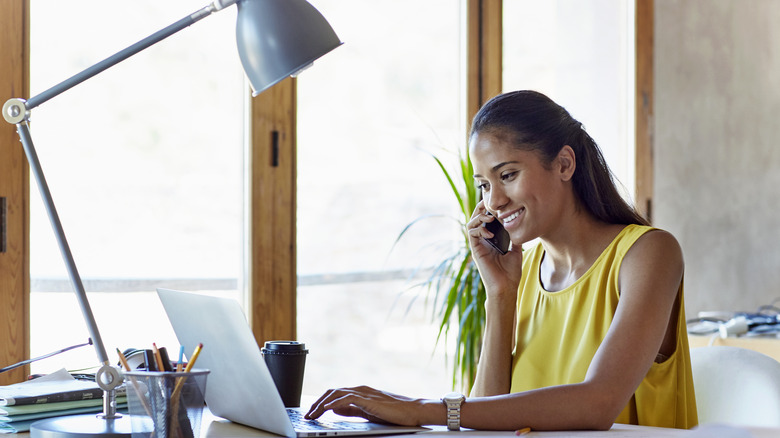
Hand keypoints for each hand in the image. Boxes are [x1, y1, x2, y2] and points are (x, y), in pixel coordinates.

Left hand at [305, 386, 429, 425]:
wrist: (412, 410)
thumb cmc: (393, 412)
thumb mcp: (367, 411)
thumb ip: (351, 409)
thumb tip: (334, 409)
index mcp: (359, 391)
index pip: (334, 394)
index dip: (321, 403)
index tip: (312, 413)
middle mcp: (360, 389)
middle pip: (332, 392)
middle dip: (317, 403)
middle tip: (308, 415)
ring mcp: (364, 392)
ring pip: (337, 393)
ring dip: (322, 404)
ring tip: (313, 413)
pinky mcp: (369, 398)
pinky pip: (348, 398)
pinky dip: (335, 402)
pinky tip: (327, 409)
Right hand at [467, 201, 522, 294]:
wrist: (506, 287)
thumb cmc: (510, 272)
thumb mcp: (516, 249)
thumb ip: (514, 236)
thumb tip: (519, 222)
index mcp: (491, 239)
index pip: (486, 220)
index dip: (488, 209)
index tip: (497, 202)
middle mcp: (482, 241)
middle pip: (476, 218)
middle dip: (481, 209)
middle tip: (489, 202)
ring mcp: (478, 245)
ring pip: (471, 224)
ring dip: (479, 218)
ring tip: (490, 217)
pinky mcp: (475, 251)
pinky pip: (472, 235)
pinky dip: (479, 230)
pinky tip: (490, 233)